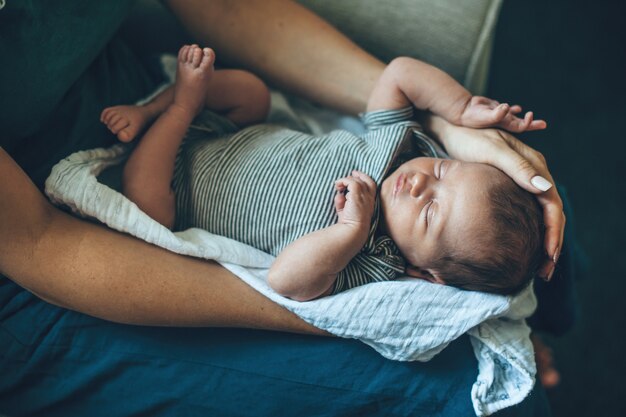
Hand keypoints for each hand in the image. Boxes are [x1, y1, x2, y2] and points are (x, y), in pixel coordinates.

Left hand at [334, 170, 376, 232]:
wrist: (352, 230)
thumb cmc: (349, 224)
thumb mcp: (345, 212)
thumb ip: (343, 203)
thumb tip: (339, 195)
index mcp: (370, 203)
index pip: (371, 187)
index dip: (364, 180)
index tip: (355, 176)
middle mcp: (369, 199)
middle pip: (368, 181)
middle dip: (360, 175)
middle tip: (352, 173)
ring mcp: (364, 196)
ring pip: (358, 181)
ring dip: (347, 180)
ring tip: (338, 185)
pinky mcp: (357, 194)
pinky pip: (351, 182)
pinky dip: (343, 181)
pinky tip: (337, 186)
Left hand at [429, 116, 563, 278]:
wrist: (451, 127)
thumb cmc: (469, 139)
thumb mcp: (493, 152)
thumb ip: (519, 169)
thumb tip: (546, 189)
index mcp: (535, 166)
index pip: (553, 205)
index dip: (553, 232)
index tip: (549, 257)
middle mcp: (533, 173)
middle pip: (550, 214)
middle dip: (550, 244)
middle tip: (544, 272)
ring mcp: (521, 180)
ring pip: (540, 215)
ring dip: (541, 241)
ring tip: (537, 267)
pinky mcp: (508, 185)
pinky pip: (526, 212)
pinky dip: (528, 232)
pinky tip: (521, 248)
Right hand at [460, 96, 546, 132]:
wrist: (461, 113)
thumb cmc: (473, 116)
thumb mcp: (485, 115)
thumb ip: (496, 114)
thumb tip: (507, 107)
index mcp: (503, 125)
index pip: (520, 127)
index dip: (528, 123)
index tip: (530, 115)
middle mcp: (502, 122)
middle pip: (521, 125)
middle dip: (532, 124)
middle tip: (544, 124)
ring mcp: (498, 117)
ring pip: (514, 118)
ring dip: (523, 118)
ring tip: (531, 116)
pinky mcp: (494, 110)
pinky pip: (505, 111)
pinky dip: (511, 110)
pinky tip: (517, 108)